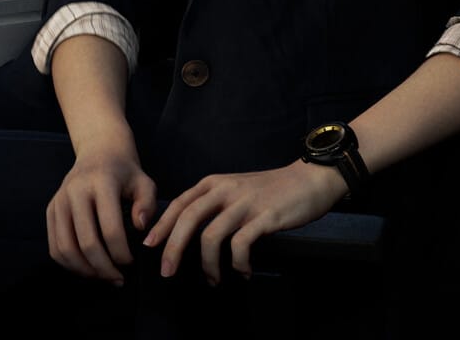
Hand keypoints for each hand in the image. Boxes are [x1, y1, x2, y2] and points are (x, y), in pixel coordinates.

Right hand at [46, 138, 157, 284]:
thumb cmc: (125, 172)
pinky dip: (69, 264)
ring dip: (85, 270)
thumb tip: (140, 228)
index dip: (122, 254)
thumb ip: (147, 204)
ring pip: (66, 248)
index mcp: (101, 183)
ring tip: (102, 276)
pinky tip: (87, 268)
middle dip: (104, 268)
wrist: (99, 151)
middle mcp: (75, 191)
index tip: (131, 262)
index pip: (110, 229)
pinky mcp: (51, 210)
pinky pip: (54, 246)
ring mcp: (59, 200)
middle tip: (118, 278)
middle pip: (86, 243)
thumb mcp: (144, 182)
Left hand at [143, 160, 345, 283]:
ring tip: (213, 279)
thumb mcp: (234, 189)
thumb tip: (188, 233)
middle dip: (173, 248)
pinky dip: (238, 264)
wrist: (310, 179)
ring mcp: (244, 203)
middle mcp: (225, 190)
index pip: (179, 204)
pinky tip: (243, 272)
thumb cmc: (271, 190)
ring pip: (211, 236)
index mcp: (213, 183)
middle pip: (187, 219)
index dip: (161, 226)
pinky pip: (240, 245)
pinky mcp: (264, 217)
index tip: (149, 245)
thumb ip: (212, 204)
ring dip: (208, 264)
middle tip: (167, 271)